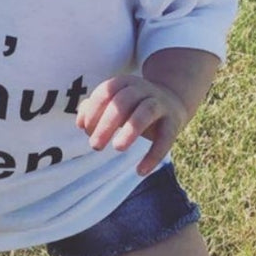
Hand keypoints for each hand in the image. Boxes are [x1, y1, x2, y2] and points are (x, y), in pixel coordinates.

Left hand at [76, 74, 190, 176]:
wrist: (172, 101)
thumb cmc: (133, 106)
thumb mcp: (113, 104)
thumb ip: (93, 109)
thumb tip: (80, 123)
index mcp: (124, 83)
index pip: (106, 91)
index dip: (93, 111)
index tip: (86, 130)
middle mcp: (142, 89)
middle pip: (123, 101)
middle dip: (107, 123)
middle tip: (95, 146)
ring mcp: (160, 104)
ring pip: (146, 111)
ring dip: (130, 129)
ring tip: (118, 148)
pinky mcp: (174, 122)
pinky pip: (166, 137)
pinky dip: (154, 155)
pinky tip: (140, 171)